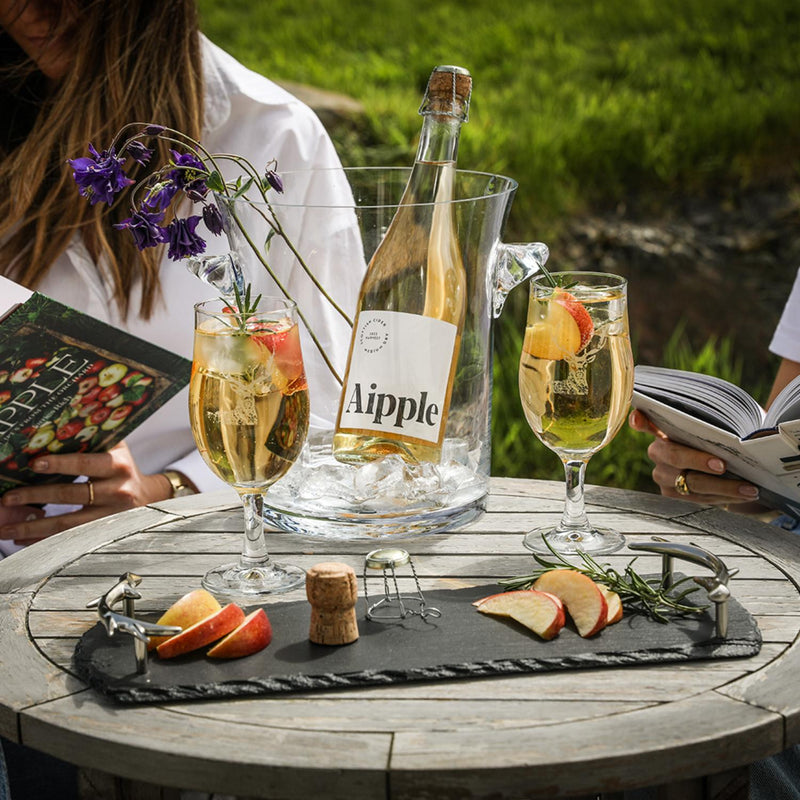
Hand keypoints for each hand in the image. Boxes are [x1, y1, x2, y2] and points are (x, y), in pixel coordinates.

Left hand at [0, 442, 171, 545]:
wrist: (148, 496)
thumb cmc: (122, 467)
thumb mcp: (115, 449)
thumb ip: (92, 438)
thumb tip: (52, 429)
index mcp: (117, 465)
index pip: (85, 463)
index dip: (60, 464)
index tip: (34, 464)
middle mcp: (117, 490)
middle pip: (72, 495)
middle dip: (36, 496)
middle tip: (8, 498)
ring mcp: (111, 515)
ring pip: (68, 524)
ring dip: (33, 526)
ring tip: (5, 528)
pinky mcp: (104, 531)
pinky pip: (69, 538)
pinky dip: (43, 539)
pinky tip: (22, 538)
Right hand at [628, 409, 760, 506]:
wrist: (718, 465)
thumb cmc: (716, 440)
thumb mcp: (713, 427)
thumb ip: (712, 424)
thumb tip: (740, 430)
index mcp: (663, 430)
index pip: (644, 422)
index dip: (639, 420)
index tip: (639, 419)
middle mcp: (657, 452)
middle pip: (674, 456)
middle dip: (698, 461)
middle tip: (722, 465)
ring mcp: (663, 476)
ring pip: (690, 483)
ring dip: (722, 486)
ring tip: (749, 488)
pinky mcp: (671, 494)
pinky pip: (698, 498)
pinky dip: (724, 497)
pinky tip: (744, 494)